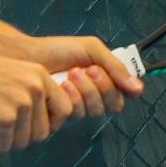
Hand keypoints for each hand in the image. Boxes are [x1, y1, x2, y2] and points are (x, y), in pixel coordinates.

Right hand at [0, 49, 76, 149]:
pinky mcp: (4, 119)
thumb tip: (39, 119)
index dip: (53, 123)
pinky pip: (5, 145)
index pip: (65, 109)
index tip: (35, 126)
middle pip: (43, 131)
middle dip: (25, 137)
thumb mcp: (14, 72)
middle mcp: (35, 89)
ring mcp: (21, 105)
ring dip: (7, 143)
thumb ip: (29, 90)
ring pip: (23, 141)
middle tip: (6, 133)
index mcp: (40, 76)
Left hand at [14, 34, 144, 120]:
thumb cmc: (57, 50)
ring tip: (70, 74)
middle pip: (114, 105)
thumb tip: (138, 87)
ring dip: (85, 90)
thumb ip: (115, 66)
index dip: (119, 86)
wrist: (27, 56)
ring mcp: (80, 107)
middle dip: (101, 86)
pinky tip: (60, 86)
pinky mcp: (63, 117)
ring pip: (96, 111)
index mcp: (105, 80)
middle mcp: (95, 96)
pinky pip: (77, 115)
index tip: (102, 69)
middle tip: (85, 70)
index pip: (126, 94)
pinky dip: (71, 98)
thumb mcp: (91, 49)